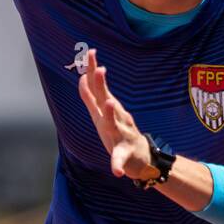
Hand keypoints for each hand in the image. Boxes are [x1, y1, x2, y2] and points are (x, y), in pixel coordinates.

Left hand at [76, 48, 153, 179]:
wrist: (141, 157)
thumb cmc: (119, 133)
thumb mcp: (103, 114)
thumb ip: (92, 97)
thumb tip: (82, 76)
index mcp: (106, 110)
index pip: (97, 87)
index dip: (93, 71)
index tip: (91, 53)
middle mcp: (115, 118)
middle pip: (106, 98)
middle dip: (102, 85)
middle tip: (100, 69)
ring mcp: (121, 134)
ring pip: (115, 123)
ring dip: (112, 114)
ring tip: (109, 104)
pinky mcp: (124, 152)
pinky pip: (120, 158)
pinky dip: (117, 163)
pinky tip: (116, 171)